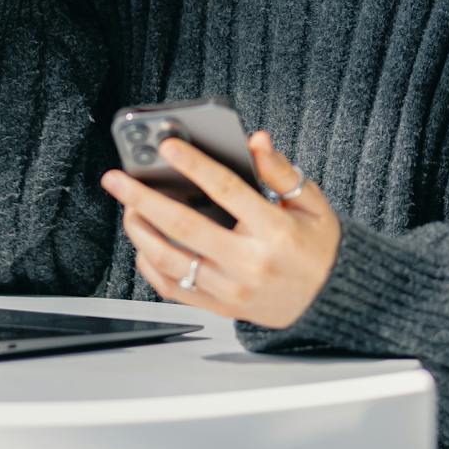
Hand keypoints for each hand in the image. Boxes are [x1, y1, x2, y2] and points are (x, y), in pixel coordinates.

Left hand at [99, 130, 340, 329]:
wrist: (331, 300)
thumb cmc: (319, 247)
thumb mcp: (311, 203)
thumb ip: (280, 171)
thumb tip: (255, 141)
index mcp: (275, 231)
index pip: (227, 190)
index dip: (194, 165)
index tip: (167, 146)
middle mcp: (249, 263)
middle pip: (184, 227)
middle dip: (143, 199)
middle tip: (117, 179)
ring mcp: (232, 289)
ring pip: (171, 260)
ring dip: (140, 232)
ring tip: (127, 208)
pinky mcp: (221, 307)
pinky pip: (174, 289)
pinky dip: (151, 267)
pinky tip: (144, 244)